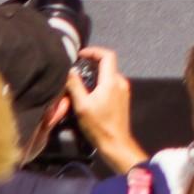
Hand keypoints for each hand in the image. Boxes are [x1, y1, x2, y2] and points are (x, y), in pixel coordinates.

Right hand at [67, 48, 144, 173]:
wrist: (116, 142)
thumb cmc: (98, 125)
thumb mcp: (82, 106)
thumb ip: (75, 86)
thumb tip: (70, 71)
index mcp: (111, 81)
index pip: (107, 55)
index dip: (94, 51)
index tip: (80, 55)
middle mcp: (120, 82)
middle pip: (107, 64)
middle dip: (92, 63)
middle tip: (76, 67)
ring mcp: (123, 90)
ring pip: (108, 74)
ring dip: (95, 74)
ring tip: (80, 81)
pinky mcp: (122, 98)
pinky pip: (110, 83)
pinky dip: (100, 82)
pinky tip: (89, 92)